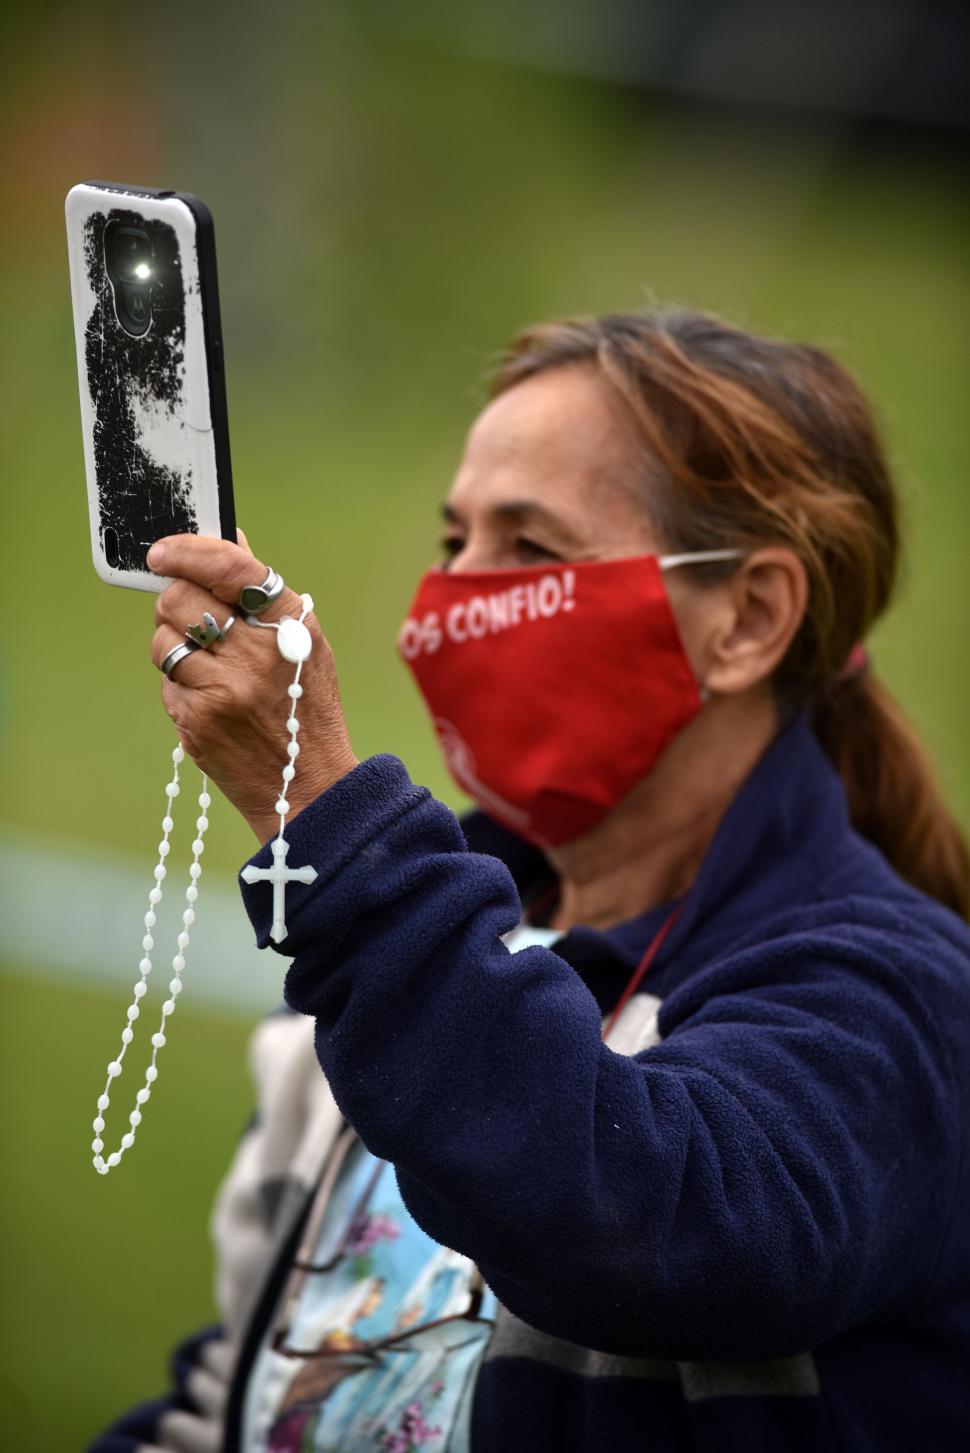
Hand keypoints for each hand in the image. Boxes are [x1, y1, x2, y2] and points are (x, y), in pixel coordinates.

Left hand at [149, 532, 357, 842]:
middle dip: (176, 603)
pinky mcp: (197, 720)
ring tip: (206, 667)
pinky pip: (166, 684)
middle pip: (180, 598)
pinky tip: (210, 702)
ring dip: (174, 647)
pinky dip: (181, 688)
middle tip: (190, 619)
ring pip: (164, 641)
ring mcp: (224, 688)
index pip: (229, 566)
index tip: (161, 551)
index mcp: (291, 624)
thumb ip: (262, 593)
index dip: (187, 550)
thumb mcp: (305, 643)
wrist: (309, 785)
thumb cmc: (305, 706)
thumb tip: (226, 534)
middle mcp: (257, 652)